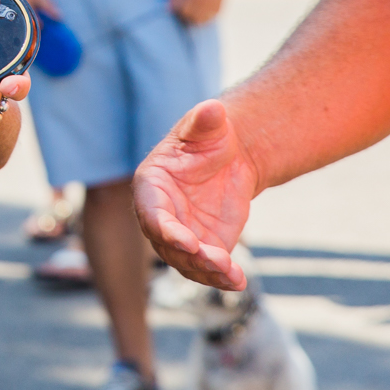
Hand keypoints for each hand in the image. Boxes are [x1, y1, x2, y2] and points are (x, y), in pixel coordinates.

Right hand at [133, 99, 259, 289]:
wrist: (228, 160)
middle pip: (167, 244)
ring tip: (231, 273)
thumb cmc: (209, 139)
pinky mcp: (202, 248)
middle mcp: (159, 216)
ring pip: (185, 262)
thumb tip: (212, 108)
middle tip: (216, 260)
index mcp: (151, 186)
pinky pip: (205, 269)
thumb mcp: (208, 127)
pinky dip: (220, 278)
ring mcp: (179, 235)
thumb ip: (205, 121)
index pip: (151, 213)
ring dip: (206, 271)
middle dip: (189, 255)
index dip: (166, 230)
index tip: (188, 242)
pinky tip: (238, 281)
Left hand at [167, 0, 227, 24]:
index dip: (175, 8)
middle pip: (191, 18)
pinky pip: (210, 17)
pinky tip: (199, 8)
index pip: (181, 11)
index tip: (173, 4)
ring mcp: (214, 4)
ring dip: (194, 17)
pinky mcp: (220, 4)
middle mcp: (206, 2)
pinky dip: (204, 16)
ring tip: (190, 8)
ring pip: (201, 21)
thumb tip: (168, 8)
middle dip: (183, 14)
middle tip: (181, 6)